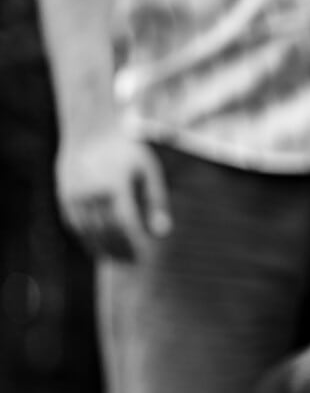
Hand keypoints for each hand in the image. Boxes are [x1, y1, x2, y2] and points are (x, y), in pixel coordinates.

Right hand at [55, 126, 171, 260]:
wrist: (90, 129)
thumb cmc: (126, 151)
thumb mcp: (148, 171)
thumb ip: (156, 202)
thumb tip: (161, 234)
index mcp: (115, 186)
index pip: (125, 224)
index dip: (134, 244)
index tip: (144, 257)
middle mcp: (92, 192)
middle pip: (107, 232)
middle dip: (120, 250)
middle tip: (132, 263)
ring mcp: (75, 195)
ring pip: (89, 231)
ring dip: (104, 249)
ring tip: (119, 259)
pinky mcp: (65, 196)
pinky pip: (76, 225)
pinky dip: (88, 239)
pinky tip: (100, 247)